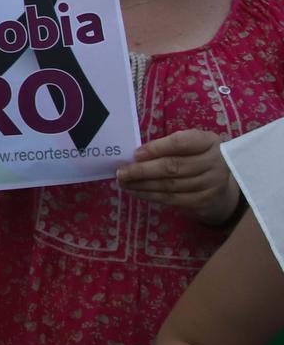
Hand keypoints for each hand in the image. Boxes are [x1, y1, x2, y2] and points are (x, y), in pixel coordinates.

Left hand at [118, 129, 241, 225]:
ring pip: (170, 185)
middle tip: (121, 172)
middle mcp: (214, 163)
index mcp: (208, 142)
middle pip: (173, 167)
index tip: (135, 154)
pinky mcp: (203, 202)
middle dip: (142, 170)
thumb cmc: (198, 159)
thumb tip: (137, 155)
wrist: (223, 186)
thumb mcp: (191, 145)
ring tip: (124, 183)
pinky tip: (136, 192)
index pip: (180, 143)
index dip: (156, 148)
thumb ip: (169, 146)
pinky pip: (172, 200)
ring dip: (142, 185)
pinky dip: (151, 196)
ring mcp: (211, 185)